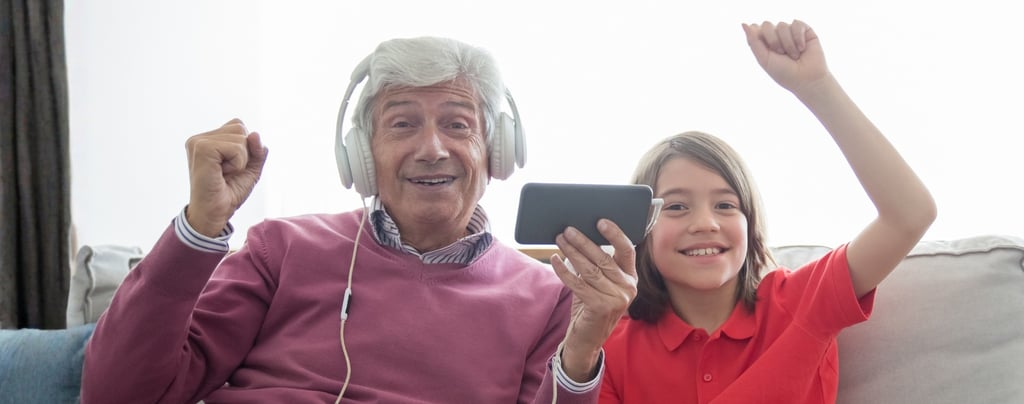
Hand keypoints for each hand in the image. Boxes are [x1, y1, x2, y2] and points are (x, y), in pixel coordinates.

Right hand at [184, 118, 268, 236]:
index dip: (245, 147)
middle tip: (227, 172)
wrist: (215, 213)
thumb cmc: (229, 192)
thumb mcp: (250, 168)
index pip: (238, 125)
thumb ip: (257, 150)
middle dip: (244, 153)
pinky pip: (237, 148)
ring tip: (224, 173)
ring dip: (241, 160)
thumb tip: (255, 134)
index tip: (231, 167)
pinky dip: (238, 164)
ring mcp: (198, 142)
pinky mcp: (202, 149)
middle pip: (240, 128)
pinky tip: (223, 174)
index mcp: (207, 139)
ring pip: (241, 137)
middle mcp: (199, 138)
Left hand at [551, 219, 637, 380]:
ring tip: (560, 240)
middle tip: (568, 230)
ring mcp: (616, 299)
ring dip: (572, 252)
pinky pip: (578, 283)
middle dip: (583, 241)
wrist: (587, 339)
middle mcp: (627, 288)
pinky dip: (564, 270)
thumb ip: (597, 265)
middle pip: (604, 257)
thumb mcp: (599, 284)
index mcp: (630, 278)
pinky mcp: (600, 307)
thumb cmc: (591, 306)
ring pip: (589, 269)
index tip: (600, 221)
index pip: (627, 250)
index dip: (615, 234)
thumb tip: (580, 236)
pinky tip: (555, 259)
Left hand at [742, 20, 828, 93]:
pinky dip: (798, 38)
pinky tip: (802, 49)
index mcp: (765, 43)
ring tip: (794, 56)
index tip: (767, 50)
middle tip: (781, 54)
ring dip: (787, 43)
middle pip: (767, 25)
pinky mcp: (804, 30)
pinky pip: (796, 24)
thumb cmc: (784, 73)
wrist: (807, 79)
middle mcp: (777, 35)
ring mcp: (790, 32)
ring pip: (782, 25)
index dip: (759, 37)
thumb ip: (753, 41)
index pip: (756, 29)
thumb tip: (743, 23)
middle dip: (773, 41)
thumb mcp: (764, 59)